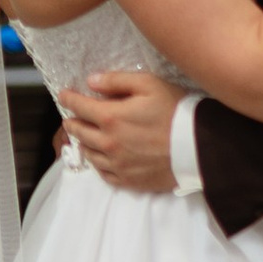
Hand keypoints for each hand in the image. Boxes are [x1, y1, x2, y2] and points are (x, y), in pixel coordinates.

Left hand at [58, 69, 181, 192]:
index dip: (68, 99)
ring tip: (86, 136)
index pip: (78, 106)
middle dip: (72, 122)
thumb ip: (117, 81)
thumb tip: (91, 81)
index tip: (63, 95)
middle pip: (79, 132)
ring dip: (84, 143)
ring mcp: (117, 164)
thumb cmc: (176, 111)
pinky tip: (102, 157)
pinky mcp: (129, 180)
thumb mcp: (149, 84)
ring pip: (89, 154)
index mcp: (110, 117)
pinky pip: (104, 174)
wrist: (199, 147)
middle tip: (72, 117)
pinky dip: (98, 163)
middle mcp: (108, 143)